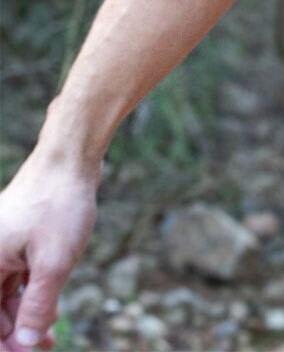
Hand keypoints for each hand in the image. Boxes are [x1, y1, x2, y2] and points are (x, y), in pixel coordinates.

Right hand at [0, 151, 98, 350]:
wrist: (71, 158)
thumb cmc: (60, 205)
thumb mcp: (53, 263)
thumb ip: (37, 307)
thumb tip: (27, 346)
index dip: (2, 342)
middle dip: (14, 334)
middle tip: (45, 347)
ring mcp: (1, 247)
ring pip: (5, 295)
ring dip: (25, 318)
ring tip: (51, 335)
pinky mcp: (18, 240)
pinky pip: (16, 278)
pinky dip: (31, 295)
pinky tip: (51, 310)